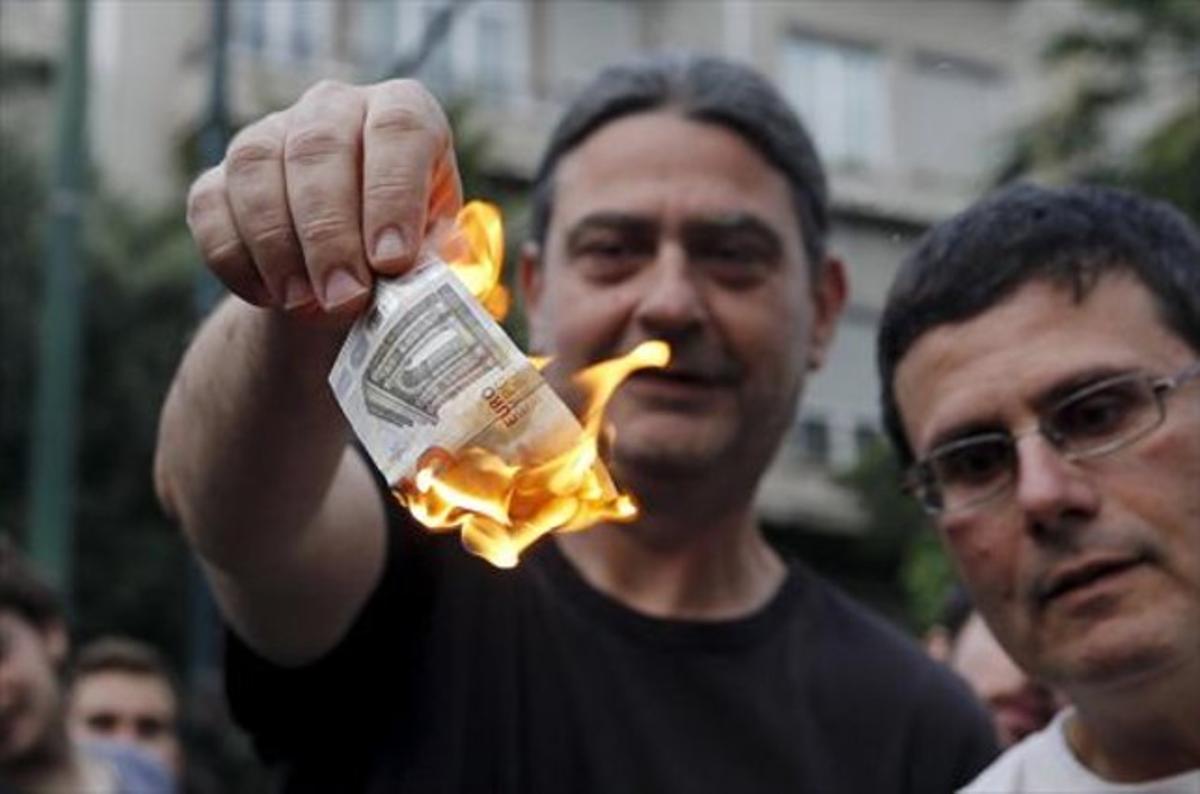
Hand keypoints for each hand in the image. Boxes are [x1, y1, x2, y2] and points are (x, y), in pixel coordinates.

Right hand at [186, 79, 462, 319]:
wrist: (344, 280)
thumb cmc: (407, 260)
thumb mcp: (436, 258)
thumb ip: (432, 267)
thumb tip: (417, 290)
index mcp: (403, 114)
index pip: (399, 128)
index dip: (394, 194)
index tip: (392, 261)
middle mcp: (334, 108)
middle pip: (319, 148)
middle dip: (330, 233)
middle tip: (344, 297)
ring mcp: (270, 134)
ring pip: (256, 168)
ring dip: (277, 245)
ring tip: (304, 304)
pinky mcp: (220, 174)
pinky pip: (211, 206)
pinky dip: (236, 259)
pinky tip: (269, 298)